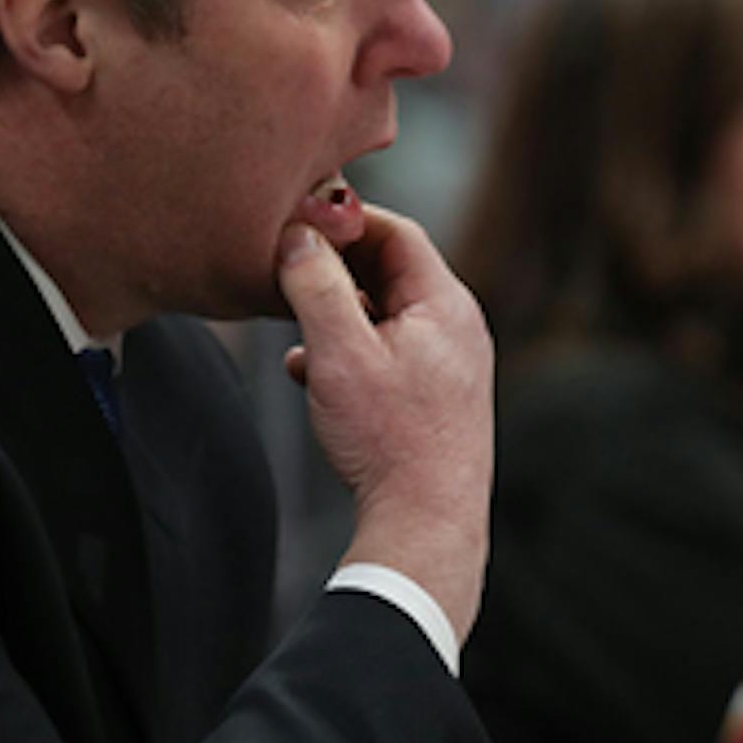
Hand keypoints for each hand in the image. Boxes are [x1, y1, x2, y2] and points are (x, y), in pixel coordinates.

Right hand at [277, 206, 493, 643]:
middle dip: (334, 269)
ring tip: (292, 326)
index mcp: (445, 304)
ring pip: (383, 315)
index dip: (346, 220)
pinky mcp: (434, 397)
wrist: (427, 521)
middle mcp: (457, 328)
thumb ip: (316, 287)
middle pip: (390, 272)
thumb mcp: (340, 353)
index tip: (299, 221)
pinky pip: (385, 354)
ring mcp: (449, 364)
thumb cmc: (390, 439)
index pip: (397, 232)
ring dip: (335, 315)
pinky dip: (347, 352)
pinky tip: (307, 372)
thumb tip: (298, 236)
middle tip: (285, 269)